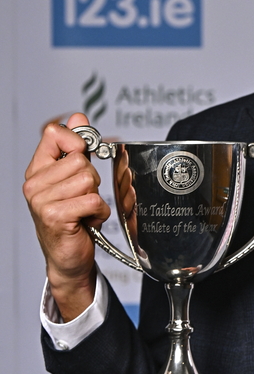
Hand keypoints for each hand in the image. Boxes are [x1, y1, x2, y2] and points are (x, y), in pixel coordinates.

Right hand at [23, 112, 109, 319]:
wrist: (68, 258)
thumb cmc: (73, 220)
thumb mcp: (74, 180)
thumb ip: (76, 148)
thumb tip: (78, 115)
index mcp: (37, 170)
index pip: (54, 133)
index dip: (76, 141)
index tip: (82, 157)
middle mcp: (34, 184)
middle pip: (80, 159)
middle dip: (92, 179)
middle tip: (83, 198)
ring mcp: (41, 200)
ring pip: (88, 179)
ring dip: (96, 198)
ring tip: (85, 211)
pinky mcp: (55, 216)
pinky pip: (92, 200)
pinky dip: (99, 212)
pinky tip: (89, 221)